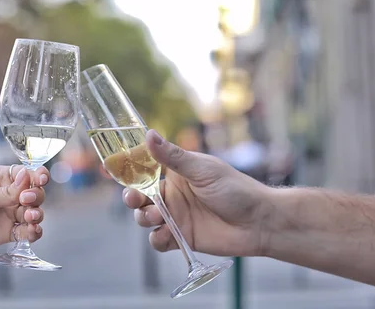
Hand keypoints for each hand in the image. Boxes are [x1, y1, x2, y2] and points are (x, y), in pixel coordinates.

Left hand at [0, 165, 47, 259]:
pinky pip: (27, 232)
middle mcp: (6, 194)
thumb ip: (4, 193)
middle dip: (36, 195)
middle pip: (34, 192)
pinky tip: (32, 231)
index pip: (25, 173)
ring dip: (37, 213)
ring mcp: (8, 214)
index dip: (36, 175)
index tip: (40, 179)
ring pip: (34, 211)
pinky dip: (34, 231)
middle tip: (26, 200)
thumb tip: (27, 180)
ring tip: (29, 217)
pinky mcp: (7, 233)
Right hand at [123, 130, 272, 256]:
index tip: (115, 170)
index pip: (145, 170)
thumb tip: (148, 134)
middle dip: (132, 198)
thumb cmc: (235, 189)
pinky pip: (158, 240)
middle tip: (134, 200)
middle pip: (140, 196)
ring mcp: (176, 217)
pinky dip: (157, 239)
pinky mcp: (181, 237)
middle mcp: (172, 195)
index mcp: (175, 174)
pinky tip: (165, 234)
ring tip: (155, 217)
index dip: (130, 172)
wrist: (259, 222)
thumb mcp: (202, 169)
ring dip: (143, 218)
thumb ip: (172, 157)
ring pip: (145, 218)